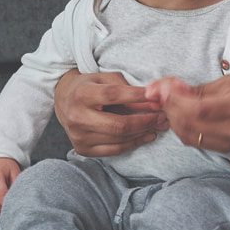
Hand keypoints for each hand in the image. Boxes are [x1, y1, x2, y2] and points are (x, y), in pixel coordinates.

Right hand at [54, 70, 168, 156]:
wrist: (65, 100)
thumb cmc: (91, 86)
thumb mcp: (107, 79)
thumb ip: (128, 88)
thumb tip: (154, 100)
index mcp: (82, 94)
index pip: (114, 95)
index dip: (137, 96)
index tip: (157, 96)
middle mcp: (77, 117)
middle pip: (118, 124)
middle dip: (145, 121)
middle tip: (163, 116)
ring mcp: (79, 136)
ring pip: (119, 139)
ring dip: (144, 132)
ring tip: (160, 124)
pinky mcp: (83, 149)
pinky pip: (115, 149)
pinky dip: (134, 142)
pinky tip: (148, 134)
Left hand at [146, 75, 229, 163]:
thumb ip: (204, 89)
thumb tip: (174, 89)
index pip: (194, 107)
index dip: (172, 98)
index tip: (160, 87)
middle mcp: (228, 129)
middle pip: (185, 122)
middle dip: (167, 106)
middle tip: (158, 91)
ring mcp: (225, 143)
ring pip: (185, 134)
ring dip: (171, 117)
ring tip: (167, 101)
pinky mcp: (222, 150)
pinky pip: (193, 141)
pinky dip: (180, 127)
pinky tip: (179, 115)